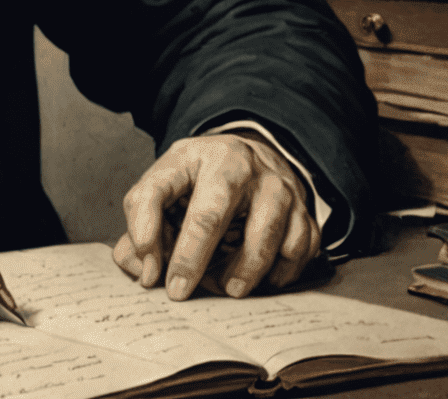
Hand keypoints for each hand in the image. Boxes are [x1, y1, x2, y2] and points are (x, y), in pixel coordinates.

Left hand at [112, 132, 319, 301]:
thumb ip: (144, 223)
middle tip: (180, 292)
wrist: (254, 157)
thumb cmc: (203, 180)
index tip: (149, 274)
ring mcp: (274, 185)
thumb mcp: (168, 185)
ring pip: (262, 235)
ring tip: (228, 288)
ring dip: (243, 271)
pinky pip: (297, 250)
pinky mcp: (304, 209)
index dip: (146, 232)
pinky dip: (280, 273)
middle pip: (209, 214)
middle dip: (191, 259)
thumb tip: (143, 270)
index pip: (156, 189)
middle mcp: (234, 165)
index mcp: (190, 156)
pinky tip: (264, 278)